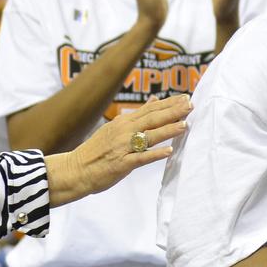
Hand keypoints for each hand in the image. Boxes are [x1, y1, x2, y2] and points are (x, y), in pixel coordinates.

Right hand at [65, 93, 189, 199]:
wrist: (75, 169)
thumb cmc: (97, 150)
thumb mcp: (115, 127)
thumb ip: (136, 115)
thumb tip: (155, 100)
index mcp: (123, 122)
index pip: (150, 109)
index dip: (169, 103)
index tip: (185, 98)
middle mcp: (124, 132)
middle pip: (152, 119)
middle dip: (173, 112)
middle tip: (190, 105)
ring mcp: (123, 147)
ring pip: (149, 136)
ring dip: (168, 130)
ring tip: (184, 124)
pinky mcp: (122, 164)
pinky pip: (141, 158)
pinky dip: (155, 154)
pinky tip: (169, 151)